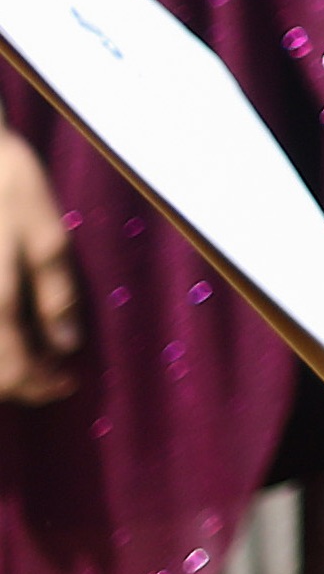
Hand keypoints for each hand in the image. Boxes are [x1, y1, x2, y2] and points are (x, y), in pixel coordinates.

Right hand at [0, 132, 76, 397]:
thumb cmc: (7, 187)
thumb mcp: (48, 236)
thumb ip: (57, 294)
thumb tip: (67, 345)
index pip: (12, 372)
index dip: (41, 386)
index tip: (67, 382)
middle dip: (18, 381)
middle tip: (52, 370)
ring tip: (28, 353)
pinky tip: (5, 329)